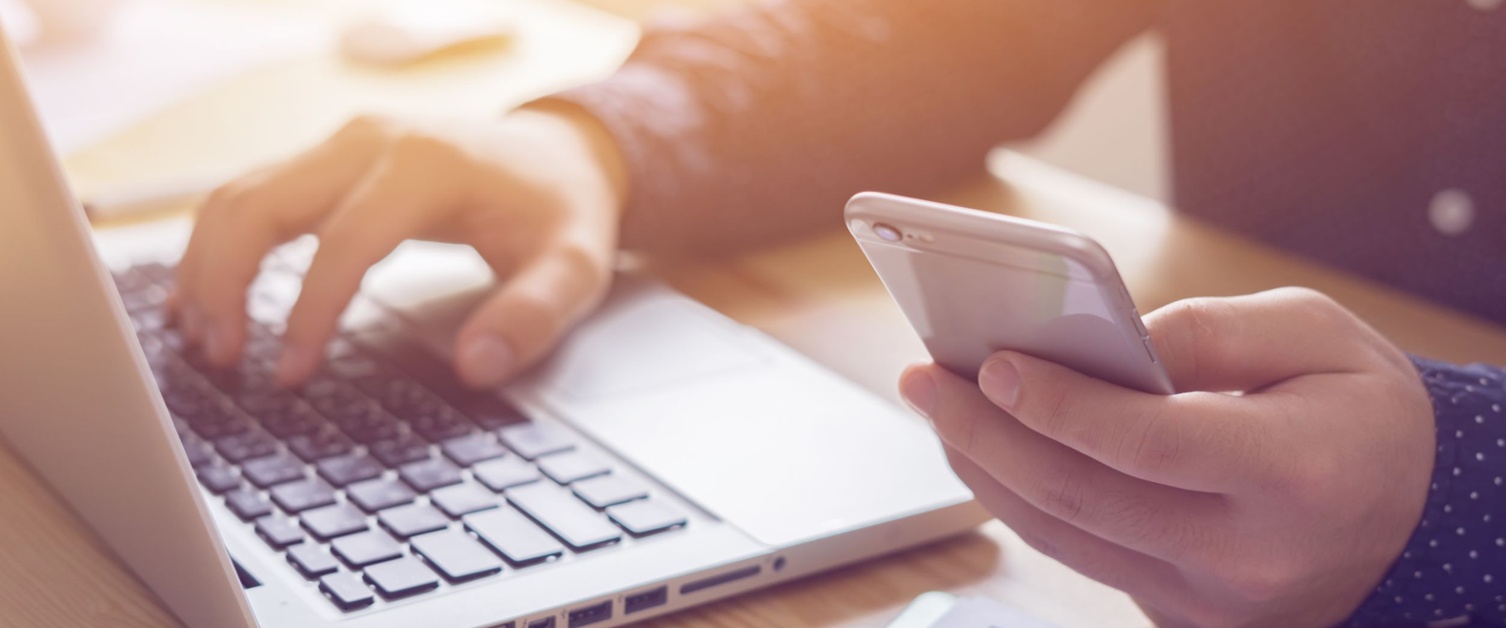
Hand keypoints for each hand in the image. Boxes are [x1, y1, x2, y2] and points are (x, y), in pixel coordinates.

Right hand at [172, 105, 628, 386]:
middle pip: (261, 204)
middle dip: (225, 283)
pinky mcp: (329, 159)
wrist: (561, 155)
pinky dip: (218, 245)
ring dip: (208, 266)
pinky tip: (200, 297)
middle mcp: (372, 141)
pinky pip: (252, 195)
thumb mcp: (575, 267)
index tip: (289, 374)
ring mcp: (343, 144)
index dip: (308, 313)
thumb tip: (477, 367)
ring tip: (204, 340)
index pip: (343, 243)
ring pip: (240, 195)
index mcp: (426, 165)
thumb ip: (533, 316)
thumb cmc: (561, 211)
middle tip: (220, 358)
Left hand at [899, 287, 1435, 626]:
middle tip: (924, 377)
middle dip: (985, 433)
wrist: (1409, 518)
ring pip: (1065, 536)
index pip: (1150, 444)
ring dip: (984, 469)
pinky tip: (989, 449)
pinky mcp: (1180, 614)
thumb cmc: (1362, 413)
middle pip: (1082, 497)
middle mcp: (1250, 555)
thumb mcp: (1319, 335)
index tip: (991, 363)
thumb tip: (1101, 339)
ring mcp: (1211, 600)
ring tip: (938, 406)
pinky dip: (1024, 501)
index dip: (1061, 403)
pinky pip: (1081, 555)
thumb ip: (1210, 329)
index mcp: (1296, 474)